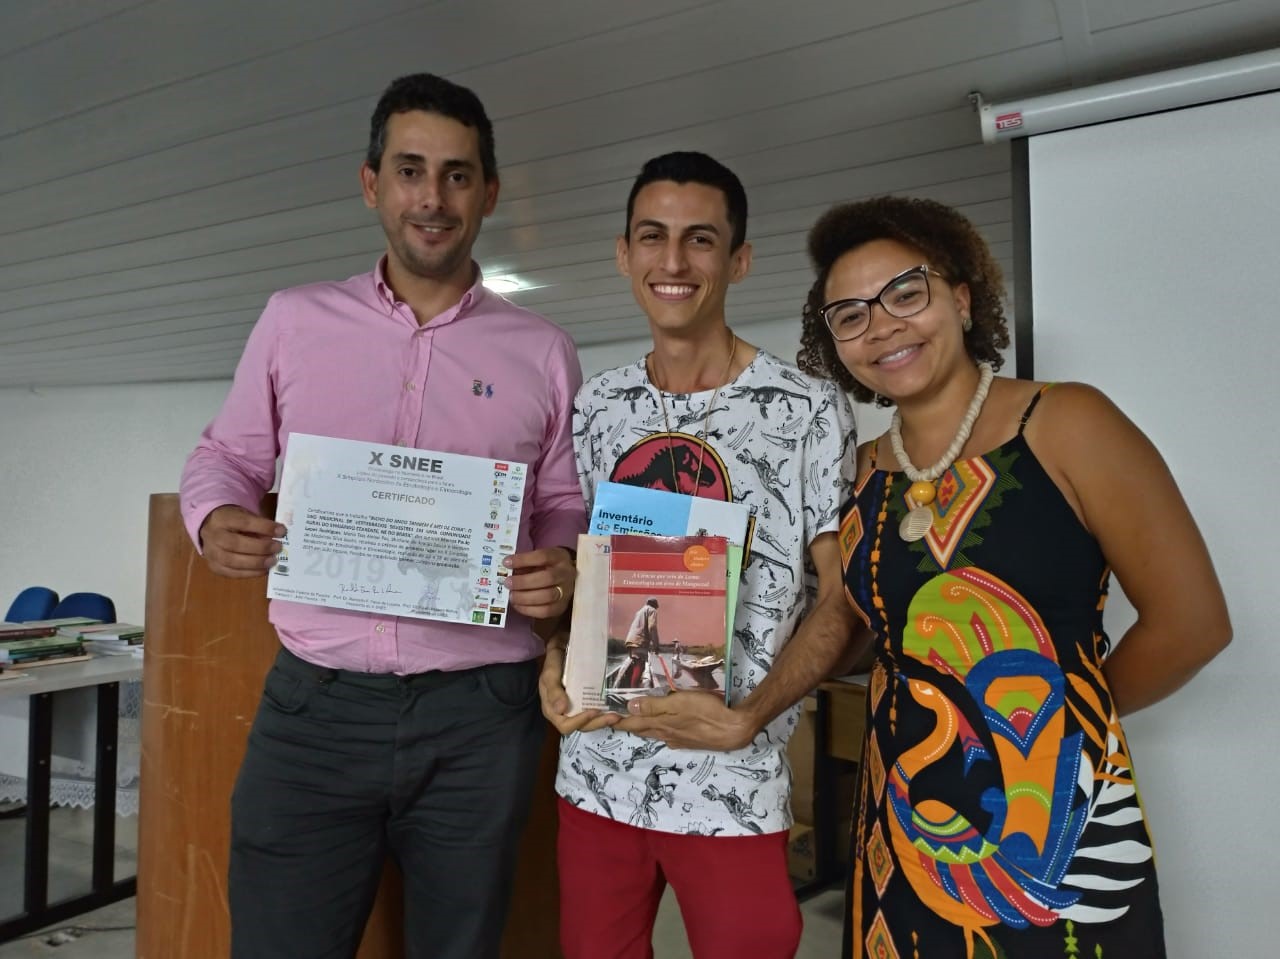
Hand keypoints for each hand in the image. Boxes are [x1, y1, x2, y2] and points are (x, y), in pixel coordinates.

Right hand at [199, 505, 284, 577]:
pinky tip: (264, 570)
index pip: (244, 522)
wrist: (211, 530)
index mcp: (222, 518)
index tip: (282, 531)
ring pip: (232, 561)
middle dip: (260, 547)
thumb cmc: (235, 523)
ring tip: (272, 561)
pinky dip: (250, 573)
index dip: (264, 527)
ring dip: (256, 563)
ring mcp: (211, 553)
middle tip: (278, 548)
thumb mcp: (246, 517)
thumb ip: (260, 526)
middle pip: (235, 544)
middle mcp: (213, 536)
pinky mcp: (214, 567)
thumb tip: (279, 537)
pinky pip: (231, 573)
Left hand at [504, 546, 575, 620]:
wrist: (567, 579)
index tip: (506, 562)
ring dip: (525, 597)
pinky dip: (528, 609)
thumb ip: (525, 564)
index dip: (523, 560)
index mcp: (559, 557)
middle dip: (524, 582)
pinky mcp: (561, 607)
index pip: (542, 556)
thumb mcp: (539, 559)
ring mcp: (566, 592)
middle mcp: (566, 574)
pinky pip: (545, 611)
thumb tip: (507, 571)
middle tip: (507, 583)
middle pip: (547, 578)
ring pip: (547, 596)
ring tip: (511, 596)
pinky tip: (517, 605)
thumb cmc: (548, 566)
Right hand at [539, 641, 619, 734]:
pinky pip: (596, 711)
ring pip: (590, 721)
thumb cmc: (555, 660)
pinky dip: (605, 712)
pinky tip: (617, 708)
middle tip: (614, 717)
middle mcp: (565, 712)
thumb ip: (553, 690)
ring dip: (604, 720)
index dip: (579, 722)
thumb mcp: (550, 673)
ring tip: (617, 715)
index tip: (594, 711)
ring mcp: (577, 707)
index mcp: (552, 709)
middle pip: (581, 726)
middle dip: (597, 723)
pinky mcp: (587, 701)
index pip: (565, 725)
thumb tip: (560, 710)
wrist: (563, 646)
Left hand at [615, 691, 756, 750]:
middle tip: (615, 717)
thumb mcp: (679, 703)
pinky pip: (668, 736)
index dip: (618, 721)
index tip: (603, 718)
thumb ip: (654, 705)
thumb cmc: (707, 712)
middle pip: (642, 730)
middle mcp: (666, 736)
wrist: (734, 730)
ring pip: (655, 733)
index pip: (632, 724)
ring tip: (635, 719)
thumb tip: (629, 707)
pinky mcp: (689, 741)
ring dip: (643, 727)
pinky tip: (664, 726)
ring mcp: (678, 740)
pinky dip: (660, 729)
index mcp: (660, 726)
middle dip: (628, 724)